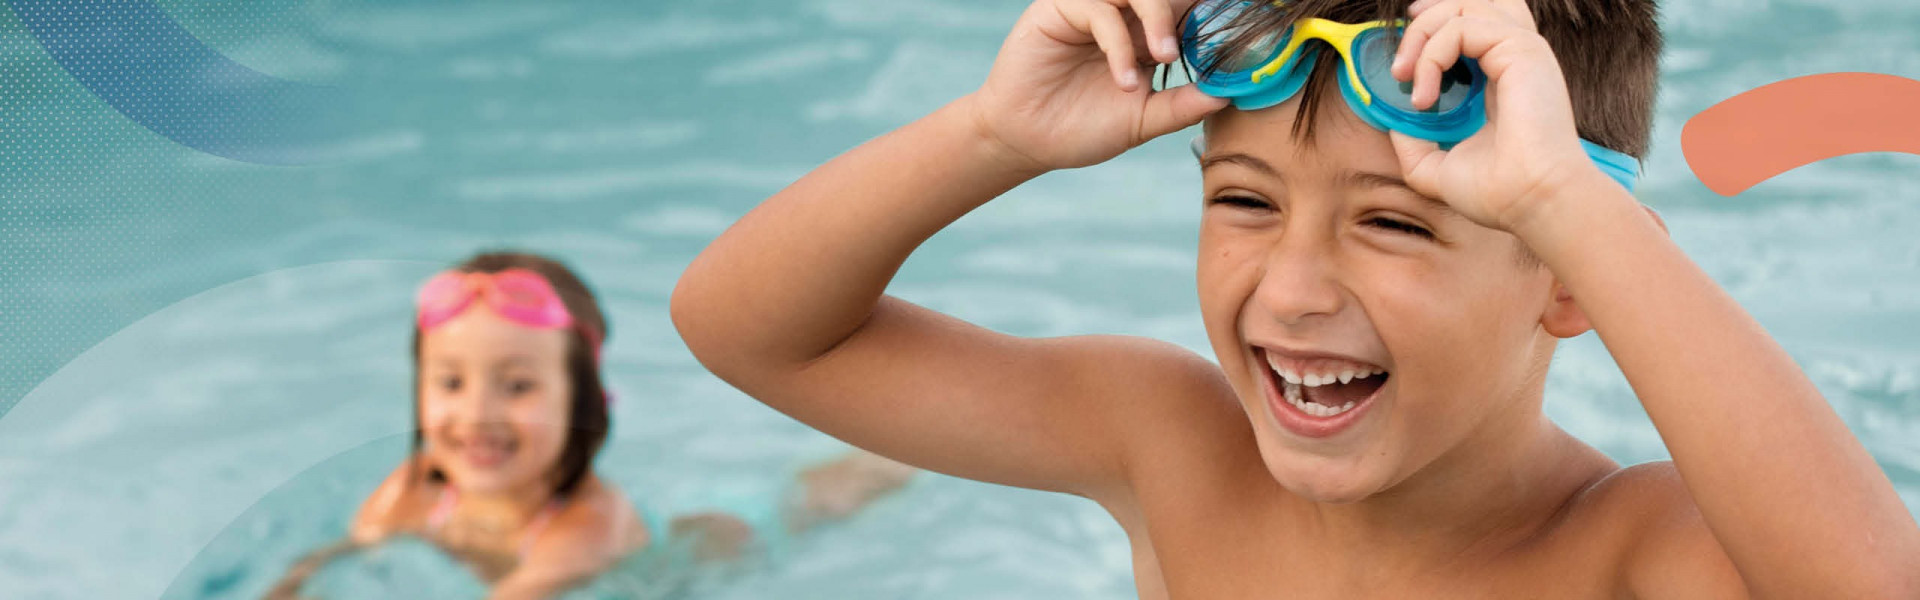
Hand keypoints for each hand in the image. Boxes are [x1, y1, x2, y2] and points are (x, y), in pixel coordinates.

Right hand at [970, 0, 1229, 171]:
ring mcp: (1092, 8)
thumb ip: (1183, 105)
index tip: (1243, 28)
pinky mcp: (1061, 7)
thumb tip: (1230, 95)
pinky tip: (1123, 79)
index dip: (1212, 15)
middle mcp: (1122, 15)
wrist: (1027, 142)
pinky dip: (1119, 43)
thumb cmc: (1082, 128)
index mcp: (1147, 35)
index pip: (1186, 12)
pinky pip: (1099, 9)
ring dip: (1158, 18)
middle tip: (1194, 47)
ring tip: (1164, 57)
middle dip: (1186, 14)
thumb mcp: (1144, 120)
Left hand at [1385, 0, 1610, 232]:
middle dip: (1423, 23)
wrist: (1530, 201)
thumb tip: (1394, 122)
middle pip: (1469, 3)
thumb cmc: (1497, 191)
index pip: (1473, 24)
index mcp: (1503, 76)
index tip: (1404, 58)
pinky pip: (1461, 26)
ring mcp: (1521, 50)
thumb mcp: (1438, 168)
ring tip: (1404, 76)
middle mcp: (1515, 57)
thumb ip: (1414, 145)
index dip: (1435, 24)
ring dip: (1422, 35)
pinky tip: (1424, 96)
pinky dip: (1432, 54)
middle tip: (1397, 69)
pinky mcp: (1521, 49)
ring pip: (1463, 6)